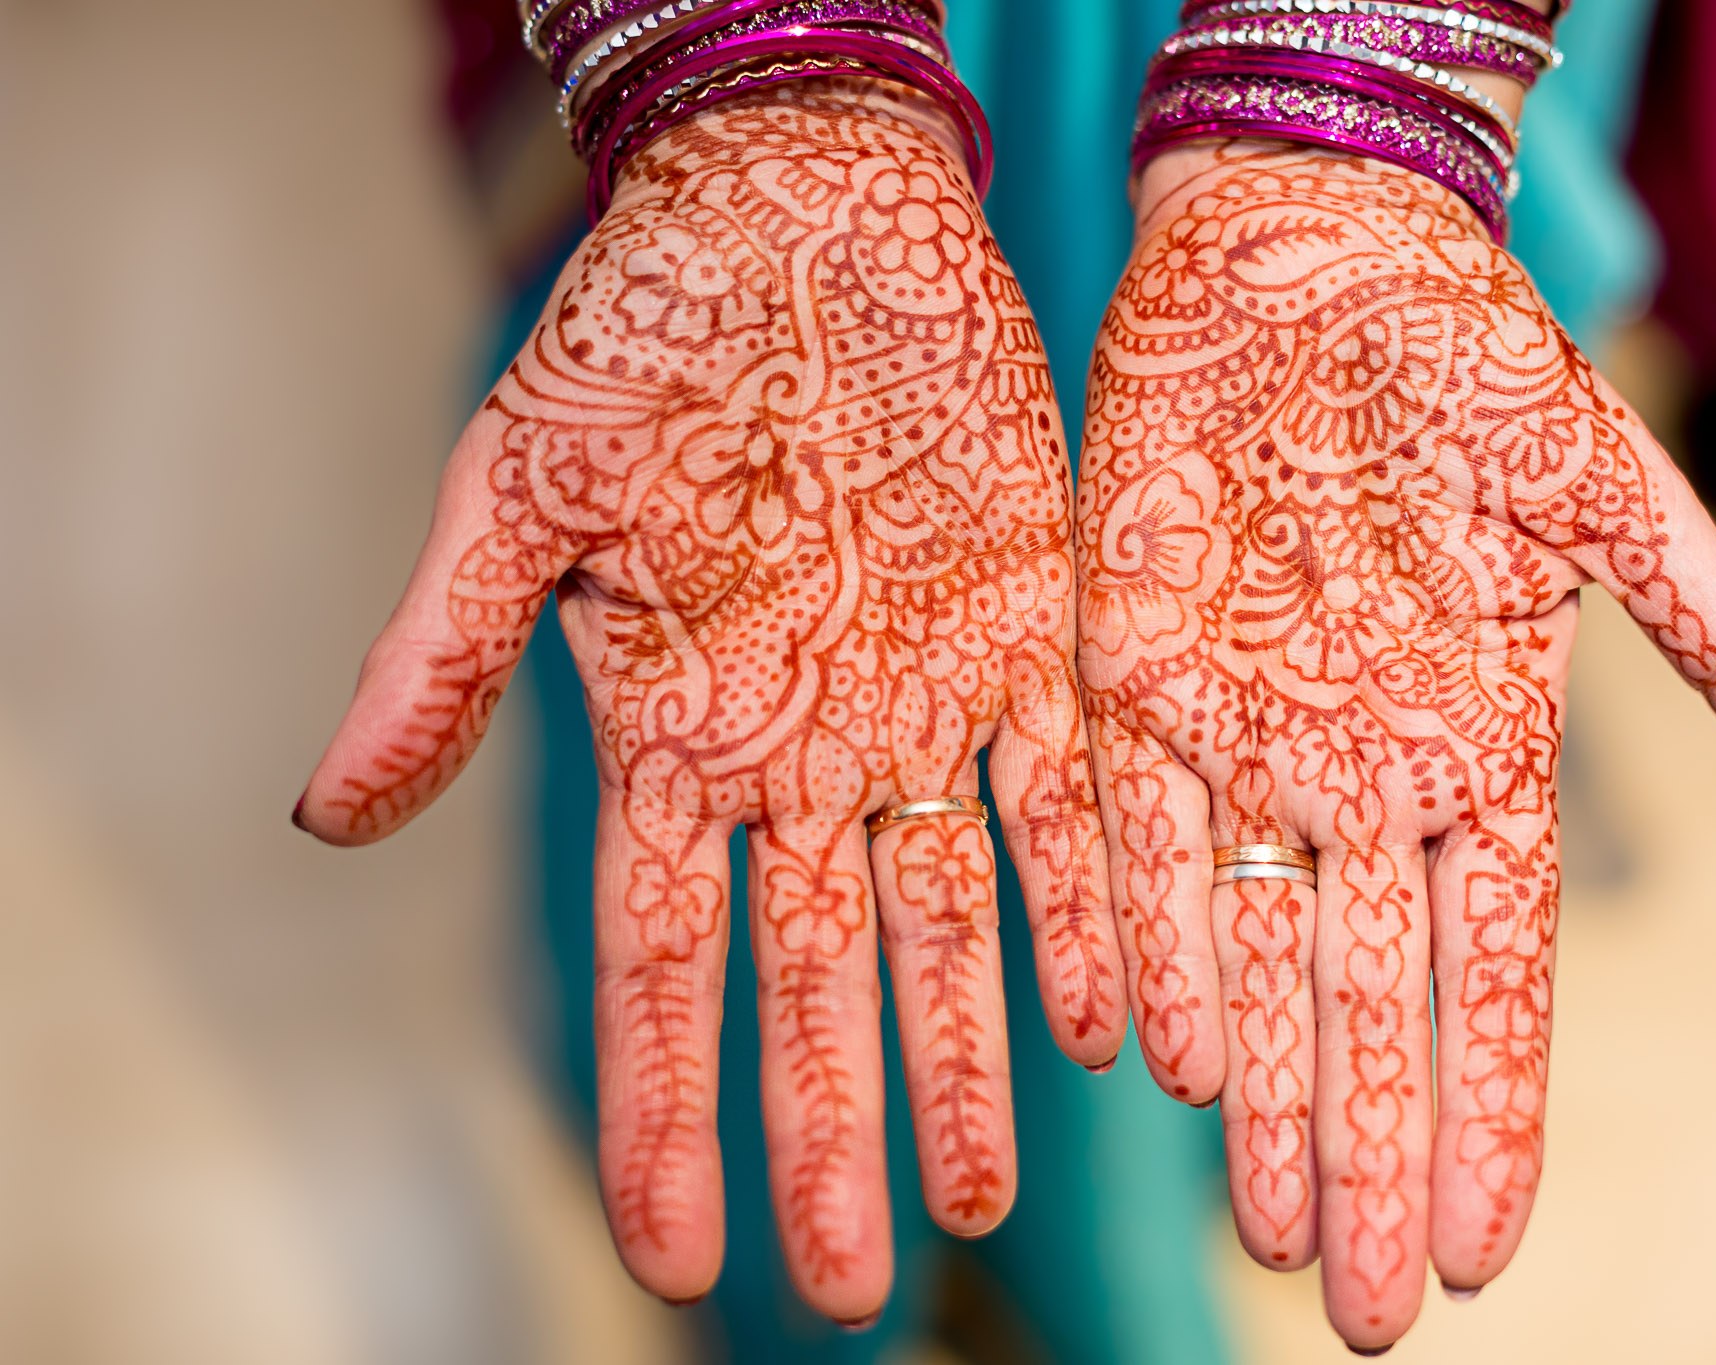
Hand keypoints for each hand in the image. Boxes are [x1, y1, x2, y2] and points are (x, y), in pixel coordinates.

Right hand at [296, 81, 1123, 1319]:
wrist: (803, 212)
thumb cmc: (642, 334)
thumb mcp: (517, 492)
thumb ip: (441, 657)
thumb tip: (325, 818)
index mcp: (678, 734)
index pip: (663, 963)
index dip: (670, 1106)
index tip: (677, 1253)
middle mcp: (807, 751)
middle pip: (819, 978)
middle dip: (832, 1130)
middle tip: (854, 1285)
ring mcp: (924, 706)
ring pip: (952, 918)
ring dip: (965, 1056)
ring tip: (984, 1192)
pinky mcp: (1034, 641)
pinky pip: (1070, 800)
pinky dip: (1089, 907)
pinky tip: (1106, 1022)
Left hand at [1078, 144, 1715, 1347]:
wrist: (1301, 250)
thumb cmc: (1467, 357)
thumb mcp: (1602, 488)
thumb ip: (1707, 628)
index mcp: (1478, 744)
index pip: (1495, 970)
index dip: (1494, 1108)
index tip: (1486, 1245)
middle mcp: (1360, 771)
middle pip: (1370, 1004)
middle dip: (1372, 1155)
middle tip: (1363, 1309)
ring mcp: (1247, 736)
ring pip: (1255, 953)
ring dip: (1265, 1099)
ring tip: (1268, 1232)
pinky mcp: (1138, 681)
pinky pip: (1142, 840)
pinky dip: (1156, 947)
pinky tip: (1173, 1064)